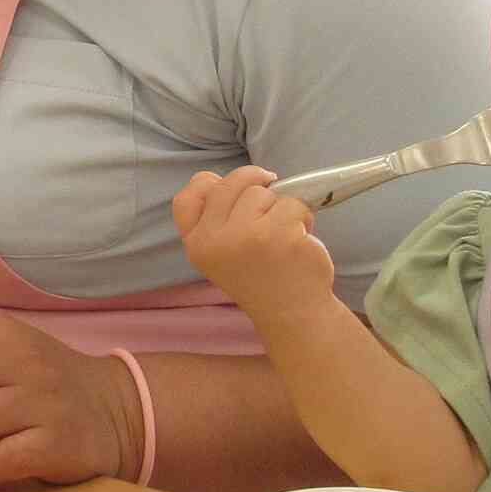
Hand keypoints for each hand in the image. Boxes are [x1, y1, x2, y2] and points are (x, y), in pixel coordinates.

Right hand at [173, 166, 331, 322]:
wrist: (292, 314)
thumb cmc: (260, 276)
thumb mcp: (220, 254)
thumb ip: (214, 220)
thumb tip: (229, 177)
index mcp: (197, 244)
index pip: (187, 198)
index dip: (209, 186)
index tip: (233, 195)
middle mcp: (215, 240)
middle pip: (231, 183)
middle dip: (255, 185)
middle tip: (270, 202)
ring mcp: (247, 236)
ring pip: (263, 192)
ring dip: (280, 205)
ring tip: (284, 232)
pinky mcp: (281, 234)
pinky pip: (293, 203)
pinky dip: (303, 216)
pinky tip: (300, 240)